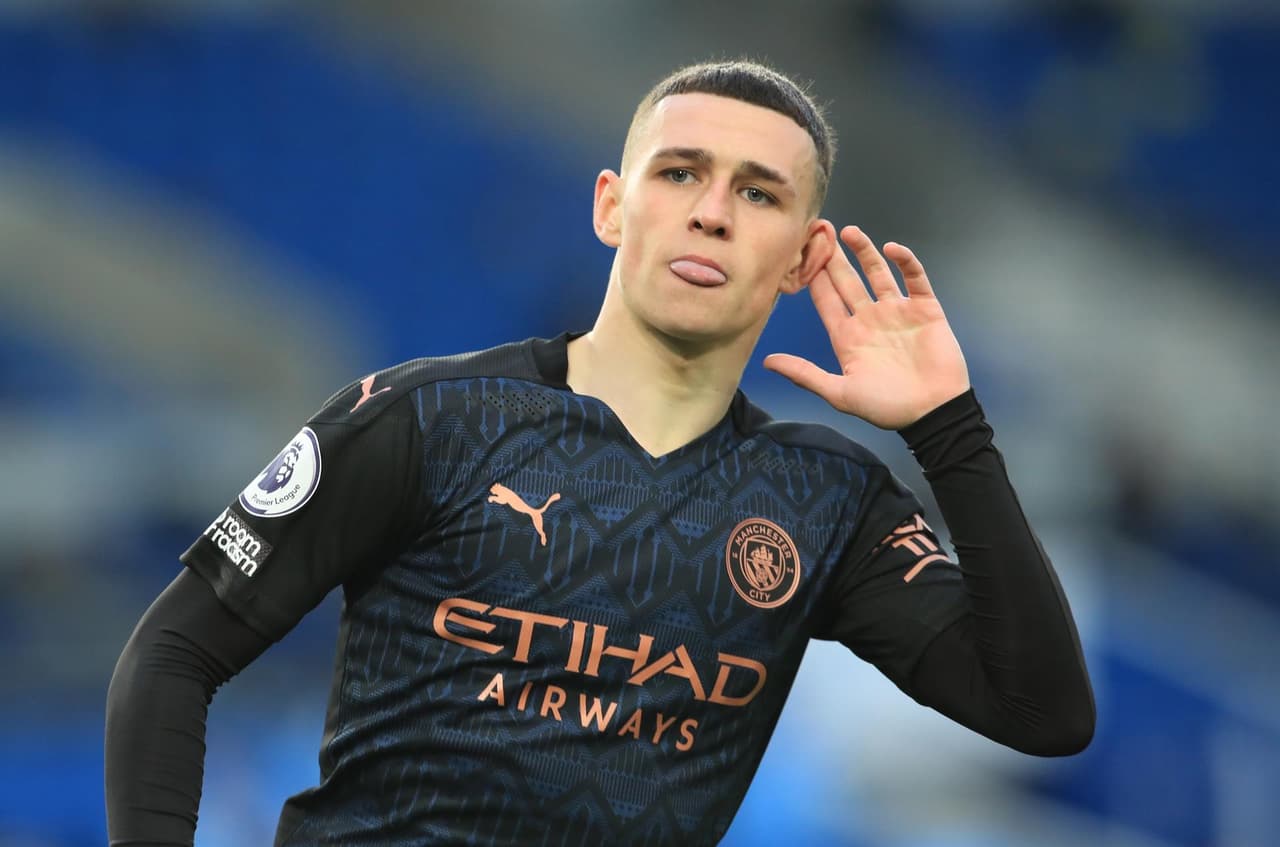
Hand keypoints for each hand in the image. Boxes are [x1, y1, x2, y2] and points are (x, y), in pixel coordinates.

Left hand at [764, 225, 969, 429]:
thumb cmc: (887, 407)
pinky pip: (914, 279)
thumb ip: (804, 374)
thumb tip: (767, 362)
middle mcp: (870, 319)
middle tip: (819, 231)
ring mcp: (897, 312)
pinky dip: (905, 262)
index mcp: (848, 337)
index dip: (813, 278)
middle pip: (847, 281)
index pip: (826, 300)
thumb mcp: (840, 392)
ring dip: (865, 252)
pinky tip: (891, 249)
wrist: (933, 413)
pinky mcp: (925, 309)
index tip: (799, 254)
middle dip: (833, 258)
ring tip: (849, 232)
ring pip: (878, 273)